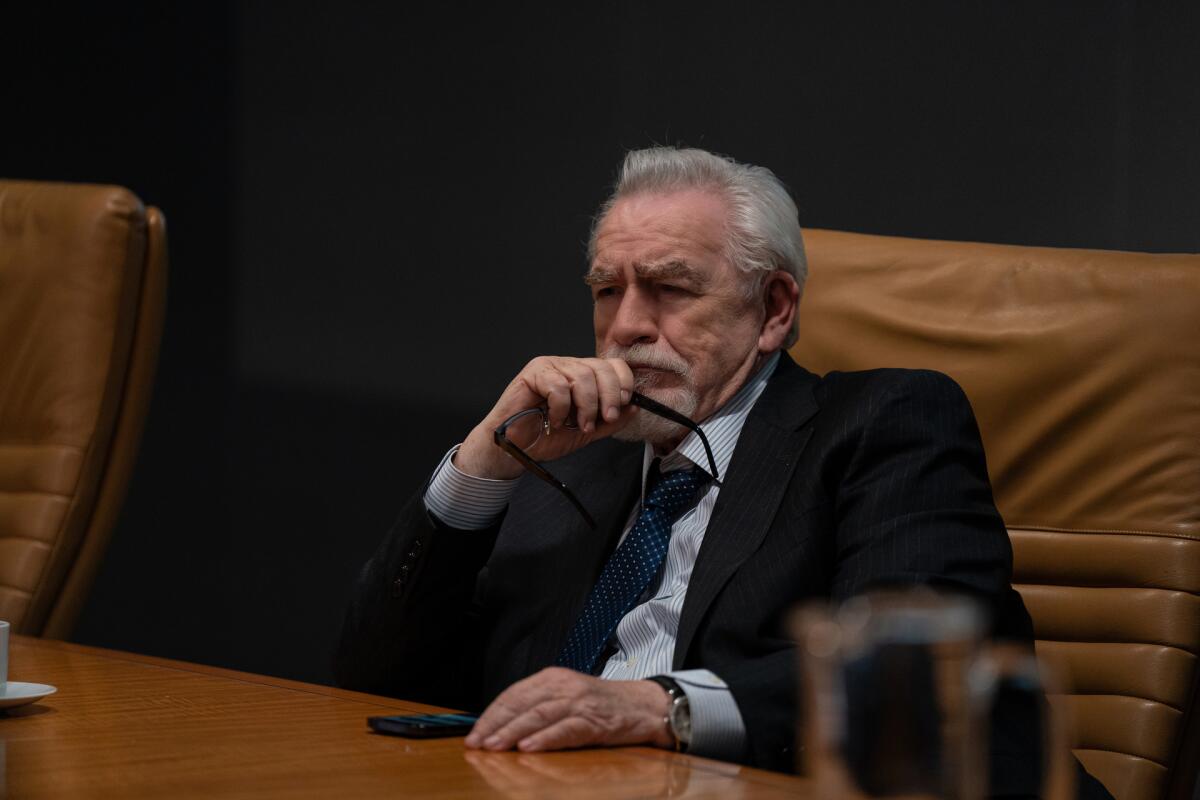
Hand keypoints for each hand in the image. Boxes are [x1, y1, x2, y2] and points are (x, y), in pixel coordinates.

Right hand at [456, 357, 636, 479]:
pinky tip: (554, 418)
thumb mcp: (587, 432)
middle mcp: (568, 366)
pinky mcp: (533, 373)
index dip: (623, 381)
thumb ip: (610, 421)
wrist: (515, 450)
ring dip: (586, 406)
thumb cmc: (545, 437)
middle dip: (609, 395)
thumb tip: (635, 408)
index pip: (612, 365)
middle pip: (601, 367)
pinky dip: (561, 406)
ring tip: (578, 425)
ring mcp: (550, 367)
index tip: (625, 403)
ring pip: (582, 376)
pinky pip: (558, 385)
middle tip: (606, 417)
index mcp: (583, 376)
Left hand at [463, 667, 673, 752]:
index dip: (491, 714)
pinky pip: (566, 729)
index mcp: (552, 678)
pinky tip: (529, 747)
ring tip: (494, 746)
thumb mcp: (566, 697)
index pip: (513, 694)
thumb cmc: (602, 705)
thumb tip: (502, 727)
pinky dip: (546, 738)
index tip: (474, 733)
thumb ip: (538, 706)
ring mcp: (579, 702)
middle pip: (522, 704)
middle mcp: (563, 686)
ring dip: (513, 731)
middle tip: (476, 743)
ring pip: (539, 715)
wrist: (645, 705)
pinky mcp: (595, 720)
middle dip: (495, 725)